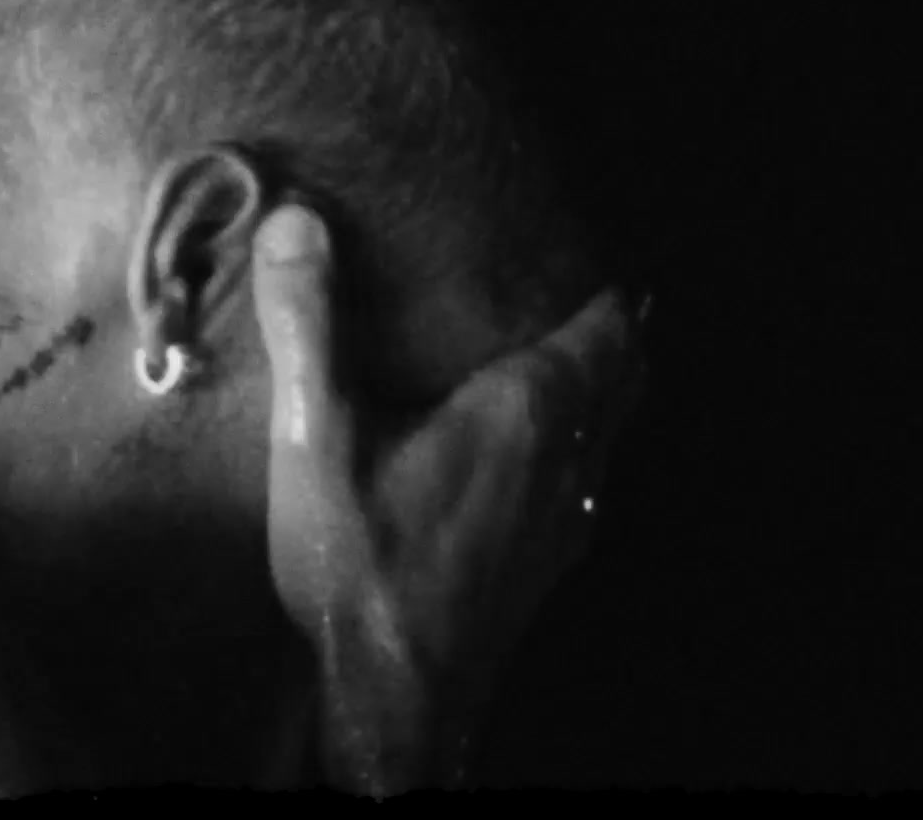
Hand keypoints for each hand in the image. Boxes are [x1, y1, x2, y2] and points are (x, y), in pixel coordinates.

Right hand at [252, 204, 642, 784]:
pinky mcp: (550, 568)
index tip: (600, 257)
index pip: (605, 331)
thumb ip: (308, 325)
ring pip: (612, 436)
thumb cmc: (360, 566)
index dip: (611, 292)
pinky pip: (588, 484)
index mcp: (526, 411)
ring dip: (607, 395)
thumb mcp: (316, 438)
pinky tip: (540, 464)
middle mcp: (566, 460)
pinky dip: (583, 451)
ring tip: (579, 365)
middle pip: (625, 378)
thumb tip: (297, 218)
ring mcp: (567, 520)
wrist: (394, 703)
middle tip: (600, 297)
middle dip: (619, 336)